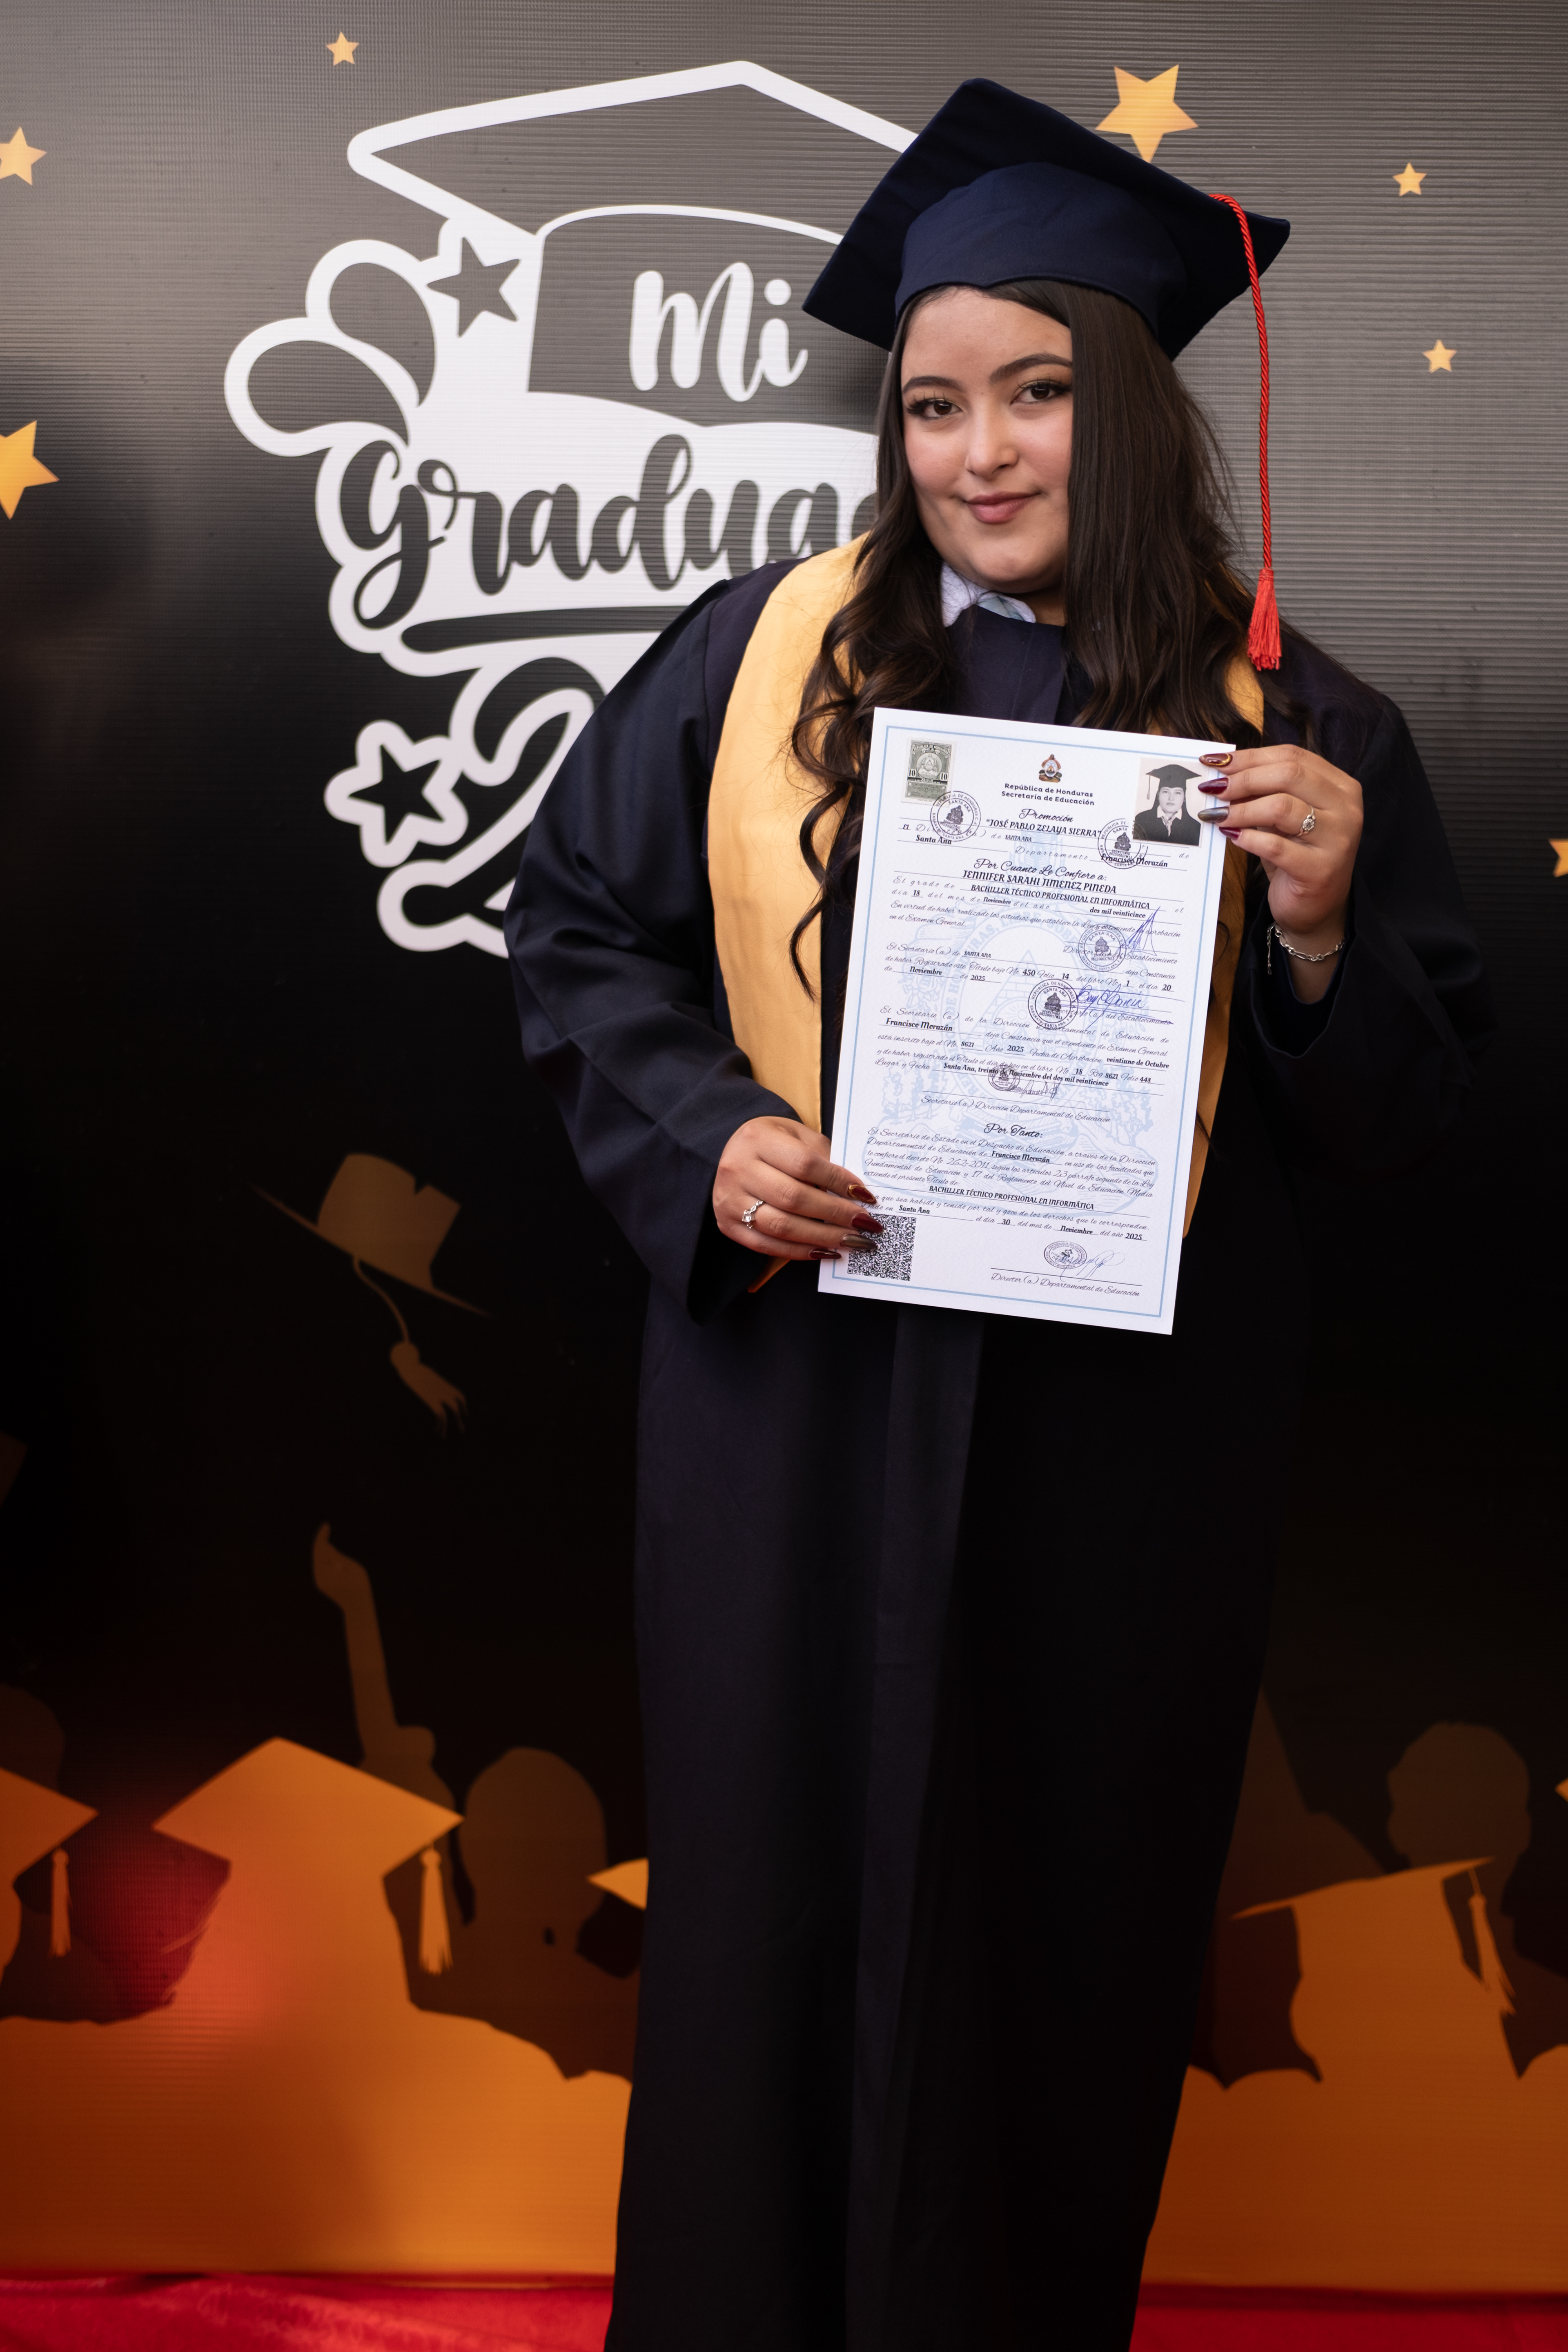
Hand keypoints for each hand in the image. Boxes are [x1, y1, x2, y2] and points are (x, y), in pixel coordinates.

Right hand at [713, 1116, 882, 1261]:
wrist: (729, 1152)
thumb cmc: (772, 1142)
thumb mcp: (796, 1135)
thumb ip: (822, 1156)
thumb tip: (855, 1192)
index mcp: (757, 1139)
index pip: (804, 1164)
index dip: (837, 1182)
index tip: (866, 1196)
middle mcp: (738, 1169)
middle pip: (793, 1198)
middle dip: (836, 1214)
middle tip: (866, 1224)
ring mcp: (729, 1199)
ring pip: (781, 1226)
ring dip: (822, 1237)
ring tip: (853, 1242)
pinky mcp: (727, 1225)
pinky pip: (767, 1245)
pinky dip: (799, 1252)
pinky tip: (825, 1251)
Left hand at [1200, 742, 1361, 999]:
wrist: (1317, 908)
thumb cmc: (1297, 855)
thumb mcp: (1287, 817)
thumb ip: (1267, 791)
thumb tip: (1222, 771)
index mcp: (1340, 786)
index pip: (1293, 756)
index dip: (1250, 756)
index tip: (1216, 762)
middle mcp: (1346, 809)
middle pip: (1289, 774)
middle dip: (1244, 779)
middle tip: (1213, 789)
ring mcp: (1337, 840)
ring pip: (1282, 807)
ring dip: (1241, 809)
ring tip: (1216, 814)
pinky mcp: (1320, 870)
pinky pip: (1276, 846)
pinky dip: (1248, 839)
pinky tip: (1231, 836)